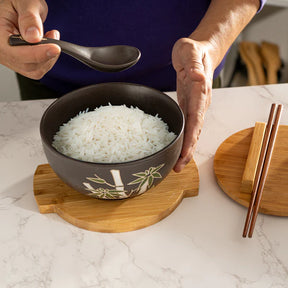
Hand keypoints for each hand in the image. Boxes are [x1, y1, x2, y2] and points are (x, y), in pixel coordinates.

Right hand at [0, 0, 59, 78]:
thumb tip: (33, 36)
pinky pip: (38, 68)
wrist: (18, 6)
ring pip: (35, 70)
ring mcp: (11, 59)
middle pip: (28, 65)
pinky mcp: (21, 62)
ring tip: (50, 37)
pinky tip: (48, 45)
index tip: (55, 48)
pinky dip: (48, 59)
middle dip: (46, 54)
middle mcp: (2, 51)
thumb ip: (29, 18)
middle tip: (53, 36)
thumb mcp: (24, 2)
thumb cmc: (17, 2)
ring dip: (49, 56)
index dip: (38, 54)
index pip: (17, 54)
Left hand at [172, 37, 214, 172]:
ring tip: (176, 165)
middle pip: (195, 131)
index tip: (184, 154)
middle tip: (177, 168)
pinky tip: (176, 148)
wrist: (199, 51)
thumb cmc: (193, 50)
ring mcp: (194, 106)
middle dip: (187, 150)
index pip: (196, 120)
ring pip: (191, 131)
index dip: (190, 138)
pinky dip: (182, 138)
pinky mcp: (188, 106)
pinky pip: (186, 125)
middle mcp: (199, 103)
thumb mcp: (191, 51)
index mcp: (200, 92)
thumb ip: (194, 64)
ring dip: (185, 148)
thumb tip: (197, 77)